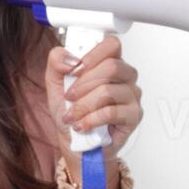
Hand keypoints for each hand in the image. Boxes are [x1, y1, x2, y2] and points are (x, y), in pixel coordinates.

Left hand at [45, 34, 142, 185]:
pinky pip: (112, 112)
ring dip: (83, 105)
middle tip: (70, 97)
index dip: (92, 55)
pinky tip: (83, 125)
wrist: (75, 144)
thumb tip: (70, 59)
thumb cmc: (70, 113)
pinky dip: (91, 119)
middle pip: (111, 66)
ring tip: (73, 116)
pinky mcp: (134, 115)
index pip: (112, 45)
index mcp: (109, 63)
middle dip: (83, 84)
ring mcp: (131, 95)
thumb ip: (56, 62)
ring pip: (108, 91)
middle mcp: (124, 76)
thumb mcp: (55, 84)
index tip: (74, 70)